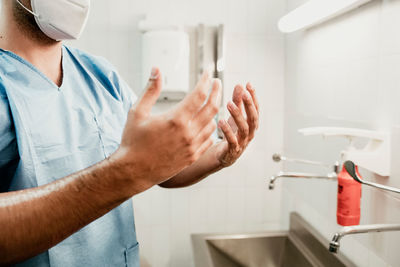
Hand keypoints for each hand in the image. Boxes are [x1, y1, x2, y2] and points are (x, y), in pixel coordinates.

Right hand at [113, 68, 220, 188]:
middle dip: (217, 91)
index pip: (199, 94)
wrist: (133, 171)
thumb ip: (150, 90)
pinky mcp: (192, 157)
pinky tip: (207, 123)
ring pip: (213, 123)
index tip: (208, 72)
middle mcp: (188, 133)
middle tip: (217, 82)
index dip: (206, 80)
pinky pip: (209, 139)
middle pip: (212, 107)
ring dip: (214, 111)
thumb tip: (157, 69)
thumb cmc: (133, 140)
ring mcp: (192, 146)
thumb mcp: (137, 112)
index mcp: (176, 119)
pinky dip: (210, 128)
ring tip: (210, 102)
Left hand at [214, 83, 258, 166]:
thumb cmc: (231, 135)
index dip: (253, 97)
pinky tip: (221, 121)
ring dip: (238, 115)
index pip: (256, 109)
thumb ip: (238, 102)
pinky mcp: (232, 151)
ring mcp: (242, 143)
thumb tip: (240, 85)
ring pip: (244, 128)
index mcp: (251, 125)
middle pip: (253, 118)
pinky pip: (232, 141)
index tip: (248, 85)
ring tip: (229, 103)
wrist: (222, 157)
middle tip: (243, 93)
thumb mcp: (234, 117)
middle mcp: (250, 134)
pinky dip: (227, 131)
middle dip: (249, 105)